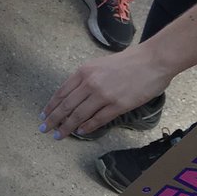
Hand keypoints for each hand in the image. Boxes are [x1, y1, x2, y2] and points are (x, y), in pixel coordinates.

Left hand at [41, 44, 174, 139]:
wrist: (153, 60)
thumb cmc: (129, 61)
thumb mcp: (100, 64)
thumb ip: (86, 78)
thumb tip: (74, 95)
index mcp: (84, 71)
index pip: (61, 93)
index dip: (50, 106)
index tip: (43, 116)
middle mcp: (90, 83)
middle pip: (66, 106)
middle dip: (53, 120)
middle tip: (44, 129)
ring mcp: (103, 95)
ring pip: (78, 115)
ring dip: (67, 127)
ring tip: (58, 135)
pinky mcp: (117, 106)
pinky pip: (97, 120)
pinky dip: (87, 127)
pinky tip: (81, 132)